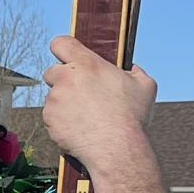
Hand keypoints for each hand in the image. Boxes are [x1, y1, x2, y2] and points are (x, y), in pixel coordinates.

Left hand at [41, 35, 155, 170]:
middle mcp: (66, 79)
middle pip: (52, 72)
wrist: (116, 148)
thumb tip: (132, 69)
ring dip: (62, 103)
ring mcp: (55, 100)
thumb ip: (134, 71)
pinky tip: (77, 127)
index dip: (63, 49)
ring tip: (83, 115)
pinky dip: (60, 121)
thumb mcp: (144, 86)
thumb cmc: (131, 117)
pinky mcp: (48, 120)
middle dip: (62, 80)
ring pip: (52, 97)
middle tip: (79, 93)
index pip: (61, 43)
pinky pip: (50, 117)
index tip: (67, 56)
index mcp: (87, 64)